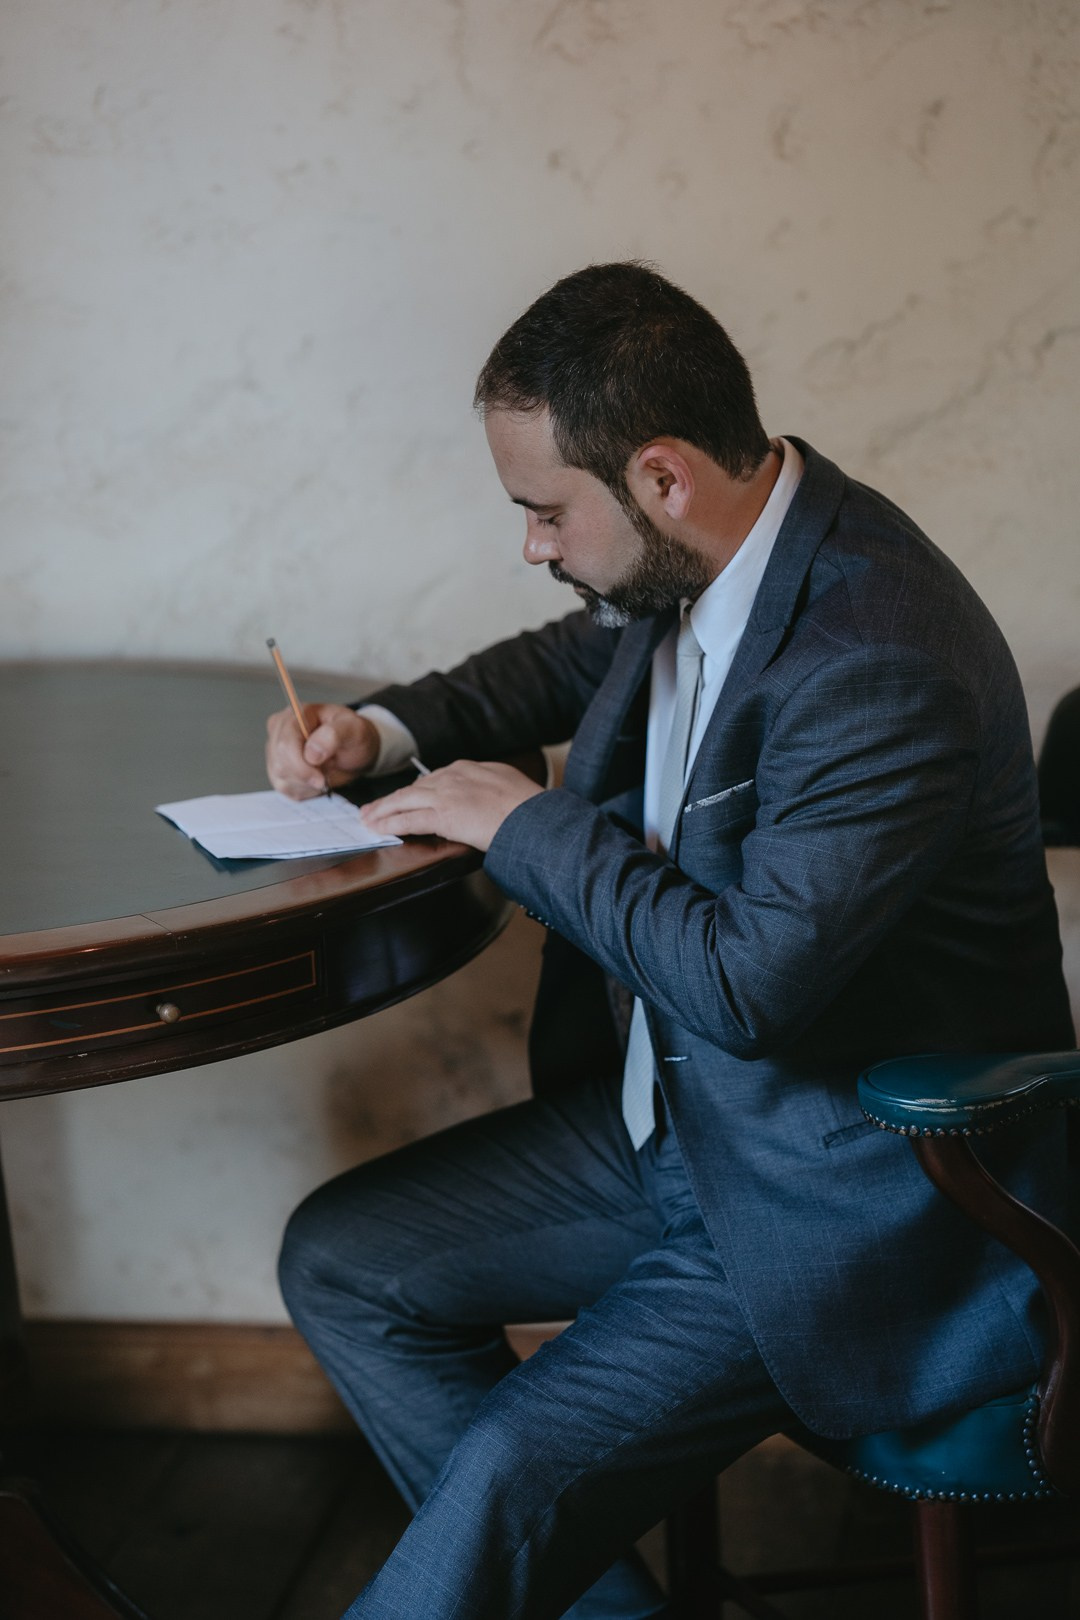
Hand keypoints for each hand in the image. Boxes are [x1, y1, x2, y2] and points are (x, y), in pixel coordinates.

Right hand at [265, 703, 379, 797]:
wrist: (355, 751)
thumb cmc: (353, 736)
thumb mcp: (355, 729)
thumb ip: (334, 735)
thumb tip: (311, 752)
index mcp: (295, 715)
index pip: (285, 743)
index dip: (301, 765)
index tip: (321, 779)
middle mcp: (279, 730)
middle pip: (280, 764)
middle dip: (306, 776)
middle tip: (328, 774)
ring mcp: (275, 751)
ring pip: (281, 778)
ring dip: (307, 783)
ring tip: (325, 772)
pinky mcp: (277, 770)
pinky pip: (285, 788)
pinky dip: (305, 790)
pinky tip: (317, 779)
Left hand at [360, 760, 542, 851]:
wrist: (532, 816)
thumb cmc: (528, 806)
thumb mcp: (506, 782)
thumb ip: (488, 784)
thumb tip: (484, 794)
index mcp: (468, 768)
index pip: (433, 779)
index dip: (415, 791)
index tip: (405, 797)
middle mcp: (452, 776)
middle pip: (413, 788)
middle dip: (390, 800)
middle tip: (372, 808)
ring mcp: (445, 795)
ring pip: (404, 801)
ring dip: (383, 812)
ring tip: (368, 819)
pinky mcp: (442, 816)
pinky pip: (409, 820)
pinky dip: (390, 824)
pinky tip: (378, 829)